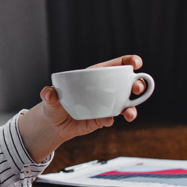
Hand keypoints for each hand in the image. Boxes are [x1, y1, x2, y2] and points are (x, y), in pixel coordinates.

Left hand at [18, 55, 144, 161]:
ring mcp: (106, 105)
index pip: (114, 66)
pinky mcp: (102, 119)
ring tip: (130, 114)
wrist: (54, 124)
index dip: (127, 62)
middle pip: (127, 84)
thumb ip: (49, 94)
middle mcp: (105, 90)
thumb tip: (48, 92)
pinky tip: (107, 120)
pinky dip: (111, 119)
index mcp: (94, 76)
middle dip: (137, 84)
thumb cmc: (54, 104)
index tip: (136, 62)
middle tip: (136, 87)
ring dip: (131, 108)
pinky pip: (111, 118)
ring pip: (125, 104)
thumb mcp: (50, 98)